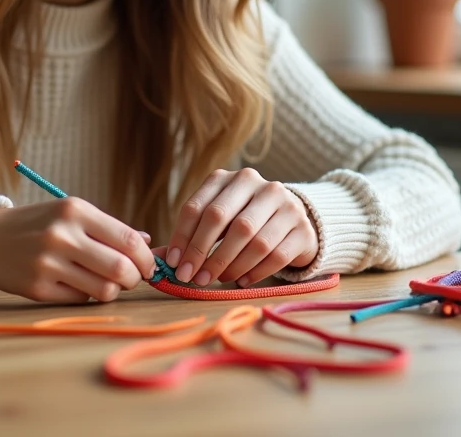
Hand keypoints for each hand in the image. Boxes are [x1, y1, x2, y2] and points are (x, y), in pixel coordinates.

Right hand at [0, 198, 155, 302]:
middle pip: (121, 269)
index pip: (128, 240)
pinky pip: (81, 299)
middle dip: (134, 278)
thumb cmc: (38, 224)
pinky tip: (77, 283)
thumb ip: (109, 229)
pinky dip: (87, 295)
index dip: (146, 258)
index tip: (148, 266)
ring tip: (105, 281)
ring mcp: (48, 263)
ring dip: (112, 290)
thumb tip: (148, 244)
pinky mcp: (38, 288)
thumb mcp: (70, 213)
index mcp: (75, 210)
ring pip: (104, 290)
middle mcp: (62, 235)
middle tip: (130, 278)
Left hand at [163, 167, 317, 286]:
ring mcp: (286, 205)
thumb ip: (192, 234)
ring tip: (215, 279)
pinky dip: (255, 272)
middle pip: (224, 219)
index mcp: (231, 178)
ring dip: (228, 265)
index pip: (199, 206)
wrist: (294, 218)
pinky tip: (241, 281)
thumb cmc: (246, 219)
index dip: (183, 236)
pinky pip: (276, 255)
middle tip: (191, 276)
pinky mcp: (303, 229)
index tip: (174, 262)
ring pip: (251, 239)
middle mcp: (260, 185)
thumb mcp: (220, 218)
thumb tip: (157, 257)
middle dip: (203, 252)